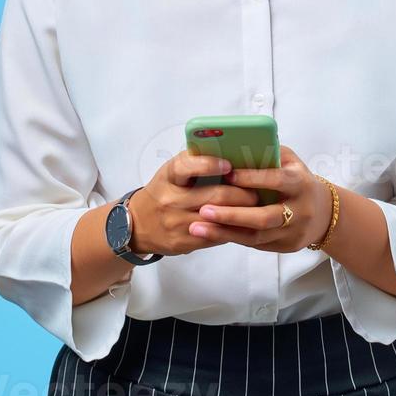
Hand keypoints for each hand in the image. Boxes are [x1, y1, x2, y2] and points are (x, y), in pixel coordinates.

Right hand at [128, 150, 263, 256]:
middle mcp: (171, 199)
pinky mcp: (183, 242)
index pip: (186, 166)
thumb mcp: (172, 172)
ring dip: (242, 213)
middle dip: (242, 194)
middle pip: (215, 196)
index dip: (210, 164)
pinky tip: (244, 224)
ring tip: (256, 207)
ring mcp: (177, 222)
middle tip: (257, 191)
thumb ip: (196, 163)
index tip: (229, 164)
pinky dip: (233, 230)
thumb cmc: (164, 191)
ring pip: (219, 219)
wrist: (137, 224)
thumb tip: (234, 154)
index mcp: (169, 176)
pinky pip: (215, 237)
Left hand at [189, 145, 333, 253]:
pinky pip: (255, 244)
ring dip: (224, 231)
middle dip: (231, 214)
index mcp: (300, 183)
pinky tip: (210, 233)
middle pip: (263, 216)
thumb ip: (268, 153)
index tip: (227, 174)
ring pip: (256, 235)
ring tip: (197, 227)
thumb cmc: (298, 180)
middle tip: (203, 209)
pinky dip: (232, 237)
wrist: (323, 213)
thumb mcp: (290, 161)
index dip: (252, 178)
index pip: (276, 180)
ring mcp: (293, 232)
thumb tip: (235, 145)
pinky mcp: (286, 246)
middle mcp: (299, 210)